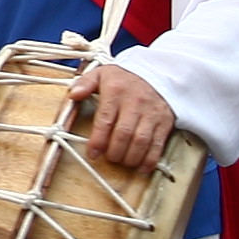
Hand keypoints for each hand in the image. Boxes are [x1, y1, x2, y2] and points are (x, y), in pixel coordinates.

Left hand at [68, 57, 178, 176]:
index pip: (105, 120)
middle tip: (109, 157)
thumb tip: (73, 95)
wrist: (158, 71)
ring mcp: (151, 113)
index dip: (98, 141)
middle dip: (114, 152)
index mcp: (116, 91)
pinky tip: (141, 167)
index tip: (93, 153)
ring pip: (141, 141)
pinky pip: (158, 144)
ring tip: (122, 161)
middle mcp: (135, 103)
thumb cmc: (126, 77)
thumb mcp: (102, 73)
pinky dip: (150, 160)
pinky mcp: (164, 122)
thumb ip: (85, 84)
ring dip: (130, 158)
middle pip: (124, 134)